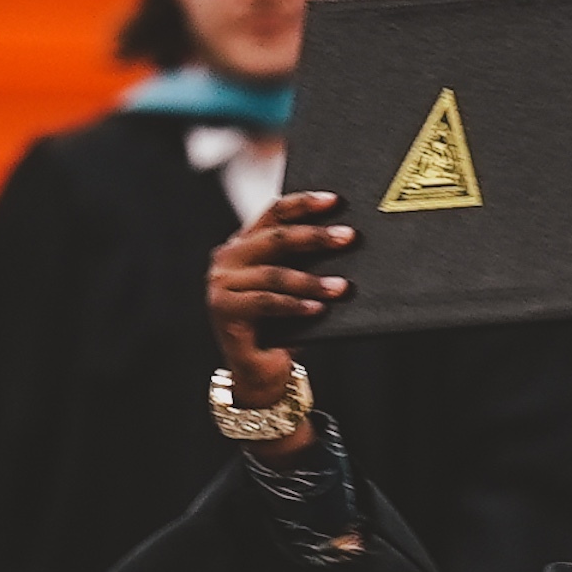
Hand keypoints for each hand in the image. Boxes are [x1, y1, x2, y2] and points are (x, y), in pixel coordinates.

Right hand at [209, 191, 355, 456]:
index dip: (304, 204)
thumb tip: (348, 237)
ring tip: (343, 287)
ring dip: (312, 281)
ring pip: (274, 274)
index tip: (336, 200)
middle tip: (349, 237)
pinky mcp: (224, 310)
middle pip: (276, 238)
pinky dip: (295, 305)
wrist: (261, 370)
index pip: (274, 212)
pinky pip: (266, 303)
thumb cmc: (286, 323)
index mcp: (245, 242)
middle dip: (316, 236)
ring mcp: (221, 284)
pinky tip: (319, 309)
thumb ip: (309, 260)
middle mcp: (228, 257)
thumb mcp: (299, 286)